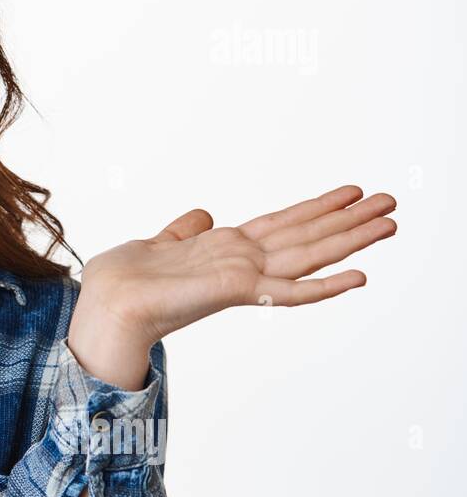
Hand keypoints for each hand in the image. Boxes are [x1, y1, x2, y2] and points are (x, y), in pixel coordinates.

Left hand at [74, 184, 396, 356]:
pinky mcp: (235, 291)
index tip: (350, 192)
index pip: (281, 224)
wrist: (104, 304)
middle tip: (393, 202)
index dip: (316, 208)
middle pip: (306, 235)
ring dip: (350, 240)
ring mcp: (242, 277)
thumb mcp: (156, 243)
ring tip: (390, 224)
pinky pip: (288, 290)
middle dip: (349, 220)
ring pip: (309, 255)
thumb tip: (203, 215)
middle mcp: (241, 262)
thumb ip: (183, 231)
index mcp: (225, 250)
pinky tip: (357, 276)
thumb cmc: (123, 281)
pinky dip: (323, 286)